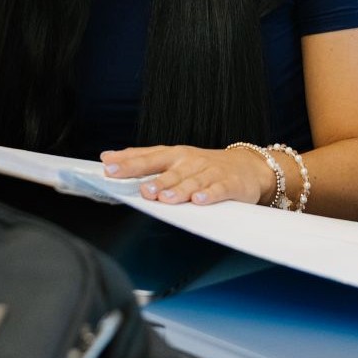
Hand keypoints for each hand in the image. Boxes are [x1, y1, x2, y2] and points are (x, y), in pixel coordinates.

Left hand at [101, 144, 276, 205]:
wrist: (248, 166)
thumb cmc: (204, 165)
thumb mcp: (175, 160)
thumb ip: (144, 161)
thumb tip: (108, 159)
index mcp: (175, 155)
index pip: (148, 156)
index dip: (129, 161)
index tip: (109, 166)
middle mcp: (190, 162)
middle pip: (169, 171)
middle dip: (154, 179)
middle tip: (142, 189)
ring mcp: (210, 172)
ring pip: (192, 182)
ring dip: (178, 190)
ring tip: (165, 198)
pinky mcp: (229, 184)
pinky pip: (217, 190)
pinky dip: (208, 195)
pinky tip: (198, 202)